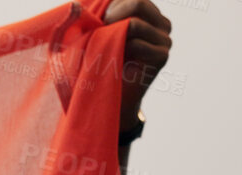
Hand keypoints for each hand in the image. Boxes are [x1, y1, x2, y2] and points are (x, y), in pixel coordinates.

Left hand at [103, 0, 172, 130]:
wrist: (109, 98)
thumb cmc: (100, 62)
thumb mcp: (101, 31)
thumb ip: (102, 13)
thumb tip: (76, 5)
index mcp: (151, 14)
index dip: (113, 6)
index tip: (100, 22)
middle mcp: (162, 24)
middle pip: (139, 2)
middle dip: (114, 16)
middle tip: (102, 33)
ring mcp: (165, 40)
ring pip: (136, 23)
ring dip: (114, 36)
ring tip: (109, 50)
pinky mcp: (162, 56)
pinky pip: (136, 42)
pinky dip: (121, 50)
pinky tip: (118, 61)